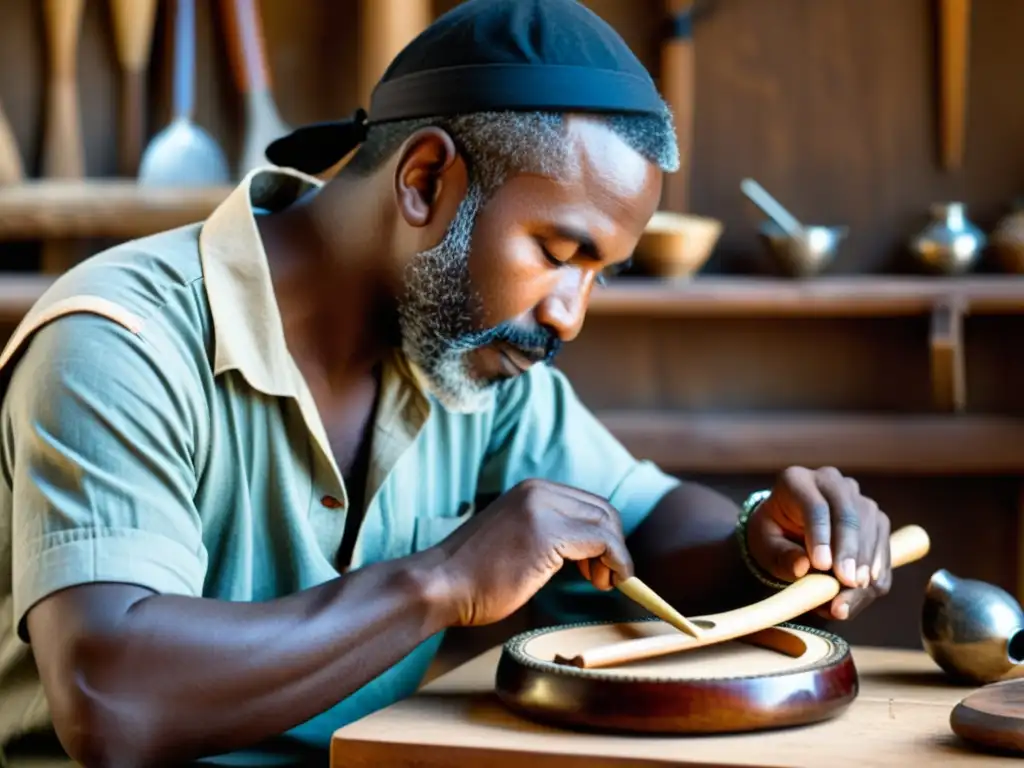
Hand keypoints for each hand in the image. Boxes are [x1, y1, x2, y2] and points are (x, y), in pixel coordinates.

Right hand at [429, 478, 633, 626]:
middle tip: (602, 578)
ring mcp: (543, 509)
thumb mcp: (516, 539)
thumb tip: (587, 552)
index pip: (587, 503)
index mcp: (531, 490)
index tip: (598, 566)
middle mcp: (539, 491)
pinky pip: (602, 541)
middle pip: (602, 510)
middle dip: (613, 545)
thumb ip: (547, 534)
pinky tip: (603, 582)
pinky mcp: (548, 534)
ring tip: (598, 582)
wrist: (439, 586)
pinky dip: (615, 562)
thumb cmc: (473, 576)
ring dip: (614, 555)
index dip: (603, 535)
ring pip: (606, 523)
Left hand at [746, 466, 891, 620]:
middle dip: (850, 552)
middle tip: (846, 583)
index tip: (821, 565)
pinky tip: (860, 596)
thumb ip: (780, 555)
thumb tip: (802, 567)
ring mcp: (858, 499)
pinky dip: (875, 577)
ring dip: (865, 568)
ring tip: (848, 598)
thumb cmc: (774, 536)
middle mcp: (832, 482)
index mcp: (796, 481)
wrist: (789, 531)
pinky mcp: (877, 521)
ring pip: (872, 531)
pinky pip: (884, 549)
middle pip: (849, 515)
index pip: (814, 505)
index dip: (820, 535)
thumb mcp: (765, 545)